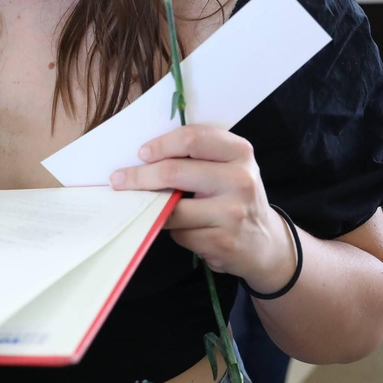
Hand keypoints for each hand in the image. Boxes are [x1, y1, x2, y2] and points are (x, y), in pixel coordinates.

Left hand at [109, 125, 293, 290]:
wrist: (264, 243)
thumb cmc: (236, 197)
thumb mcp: (229, 168)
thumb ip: (198, 157)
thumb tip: (143, 157)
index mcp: (240, 152)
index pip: (192, 139)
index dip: (161, 145)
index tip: (141, 153)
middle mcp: (240, 180)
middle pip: (174, 171)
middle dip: (139, 176)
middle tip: (118, 180)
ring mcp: (232, 213)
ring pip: (172, 208)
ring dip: (152, 207)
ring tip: (146, 205)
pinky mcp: (222, 241)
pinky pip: (179, 233)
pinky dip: (172, 230)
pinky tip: (183, 228)